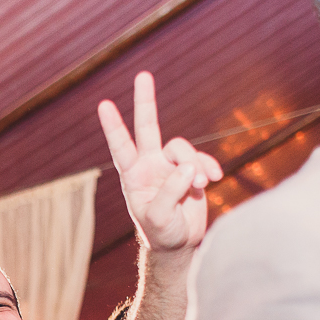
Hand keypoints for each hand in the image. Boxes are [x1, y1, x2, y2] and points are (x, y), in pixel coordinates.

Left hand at [98, 72, 222, 252]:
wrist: (179, 244)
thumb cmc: (162, 233)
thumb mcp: (160, 218)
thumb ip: (170, 192)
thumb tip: (187, 167)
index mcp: (133, 176)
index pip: (121, 147)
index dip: (114, 126)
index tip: (104, 104)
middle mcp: (150, 165)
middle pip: (147, 127)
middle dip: (145, 101)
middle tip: (143, 75)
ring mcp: (170, 166)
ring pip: (183, 148)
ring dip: (194, 166)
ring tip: (200, 186)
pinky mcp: (190, 171)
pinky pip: (201, 160)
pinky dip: (209, 167)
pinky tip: (215, 179)